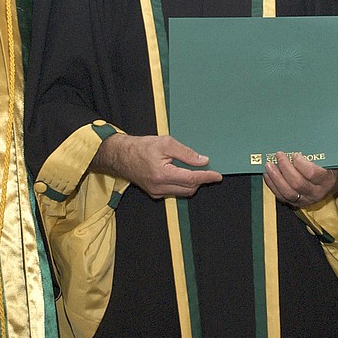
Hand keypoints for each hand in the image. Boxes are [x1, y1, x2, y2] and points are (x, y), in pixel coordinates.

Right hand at [91, 133, 221, 198]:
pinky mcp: (154, 193)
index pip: (192, 179)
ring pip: (182, 192)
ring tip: (194, 170)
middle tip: (208, 170)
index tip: (217, 176)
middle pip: (189, 188)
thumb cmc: (140, 147)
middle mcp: (159, 187)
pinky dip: (181, 184)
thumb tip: (202, 160)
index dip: (207, 177)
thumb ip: (186, 153)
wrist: (120, 155)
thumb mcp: (165, 143)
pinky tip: (181, 173)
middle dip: (201, 180)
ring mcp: (156, 192)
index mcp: (163, 175)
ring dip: (191, 183)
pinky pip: (174, 191)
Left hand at [263, 151, 337, 208]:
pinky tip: (268, 175)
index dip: (301, 163)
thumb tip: (305, 137)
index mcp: (327, 180)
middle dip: (285, 167)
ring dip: (276, 178)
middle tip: (279, 156)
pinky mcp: (296, 202)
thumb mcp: (330, 159)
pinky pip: (281, 196)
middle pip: (297, 183)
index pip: (312, 173)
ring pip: (288, 192)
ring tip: (269, 166)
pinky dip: (272, 185)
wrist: (332, 184)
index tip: (296, 154)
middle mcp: (316, 192)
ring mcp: (306, 199)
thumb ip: (320, 151)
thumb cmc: (330, 169)